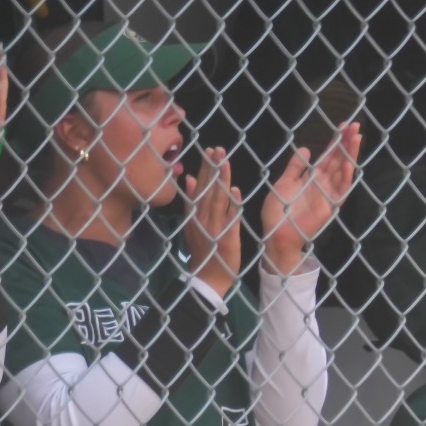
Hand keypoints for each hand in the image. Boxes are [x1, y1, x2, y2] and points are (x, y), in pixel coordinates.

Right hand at [183, 148, 242, 296]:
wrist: (208, 276)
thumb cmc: (204, 249)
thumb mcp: (193, 223)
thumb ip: (192, 201)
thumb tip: (190, 178)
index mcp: (194, 213)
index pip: (200, 186)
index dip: (205, 168)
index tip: (209, 150)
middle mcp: (202, 218)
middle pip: (208, 189)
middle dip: (212, 168)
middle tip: (217, 149)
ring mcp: (214, 227)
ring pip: (218, 199)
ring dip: (221, 180)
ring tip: (225, 162)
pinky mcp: (226, 237)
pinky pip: (230, 218)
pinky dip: (232, 204)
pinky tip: (235, 190)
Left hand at [261, 121, 361, 274]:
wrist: (276, 233)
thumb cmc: (278, 211)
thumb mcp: (284, 182)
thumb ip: (295, 167)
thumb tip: (306, 150)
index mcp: (314, 177)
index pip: (329, 155)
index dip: (336, 141)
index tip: (345, 126)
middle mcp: (324, 184)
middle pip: (339, 159)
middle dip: (347, 143)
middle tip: (355, 126)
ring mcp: (328, 195)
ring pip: (343, 171)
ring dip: (350, 155)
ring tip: (356, 138)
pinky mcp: (329, 207)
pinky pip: (340, 191)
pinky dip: (345, 178)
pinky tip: (349, 164)